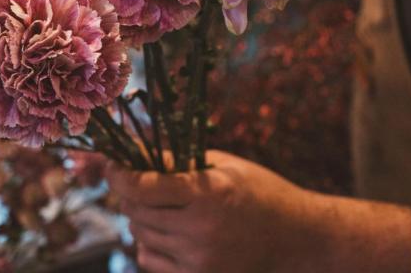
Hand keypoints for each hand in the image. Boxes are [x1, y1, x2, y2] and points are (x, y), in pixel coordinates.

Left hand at [106, 150, 410, 272]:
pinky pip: (151, 261)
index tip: (113, 164)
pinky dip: (150, 245)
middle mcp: (200, 232)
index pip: (142, 187)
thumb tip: (132, 150)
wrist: (297, 238)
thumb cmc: (260, 192)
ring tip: (163, 208)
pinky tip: (169, 232)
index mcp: (208, 196)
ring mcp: (199, 262)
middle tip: (140, 182)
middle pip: (136, 212)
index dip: (119, 174)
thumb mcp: (222, 166)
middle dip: (131, 194)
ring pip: (140, 237)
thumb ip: (176, 161)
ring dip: (141, 220)